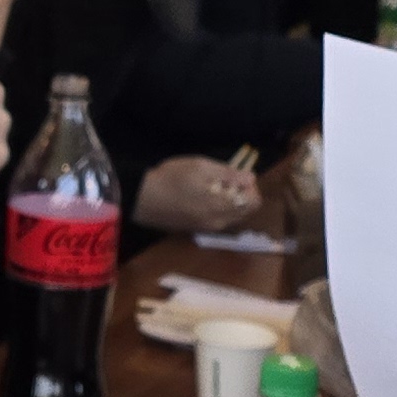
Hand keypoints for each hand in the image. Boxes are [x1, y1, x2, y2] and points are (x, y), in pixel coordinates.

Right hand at [135, 152, 260, 232]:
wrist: (142, 198)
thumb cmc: (172, 178)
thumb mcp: (201, 167)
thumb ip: (229, 173)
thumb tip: (250, 177)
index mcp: (222, 207)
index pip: (254, 202)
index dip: (250, 186)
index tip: (236, 174)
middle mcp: (219, 222)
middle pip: (245, 211)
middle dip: (242, 194)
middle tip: (226, 179)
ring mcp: (207, 228)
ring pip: (232, 216)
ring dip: (231, 201)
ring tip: (213, 186)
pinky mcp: (196, 229)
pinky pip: (218, 220)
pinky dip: (219, 208)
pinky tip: (202, 196)